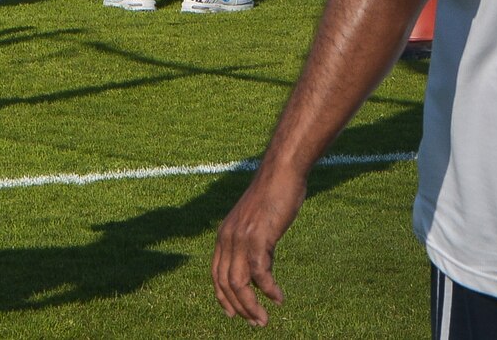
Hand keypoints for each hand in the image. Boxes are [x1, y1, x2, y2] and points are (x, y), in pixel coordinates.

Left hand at [212, 167, 305, 325]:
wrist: (280, 173)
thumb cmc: (273, 197)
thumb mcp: (256, 225)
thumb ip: (254, 246)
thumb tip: (260, 272)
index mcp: (224, 235)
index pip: (216, 273)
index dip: (223, 297)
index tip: (233, 314)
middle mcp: (227, 238)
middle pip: (225, 283)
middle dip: (238, 307)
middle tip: (256, 323)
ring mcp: (241, 238)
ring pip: (238, 283)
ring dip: (250, 306)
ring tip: (263, 320)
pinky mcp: (258, 237)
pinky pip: (259, 273)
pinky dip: (268, 290)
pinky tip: (279, 298)